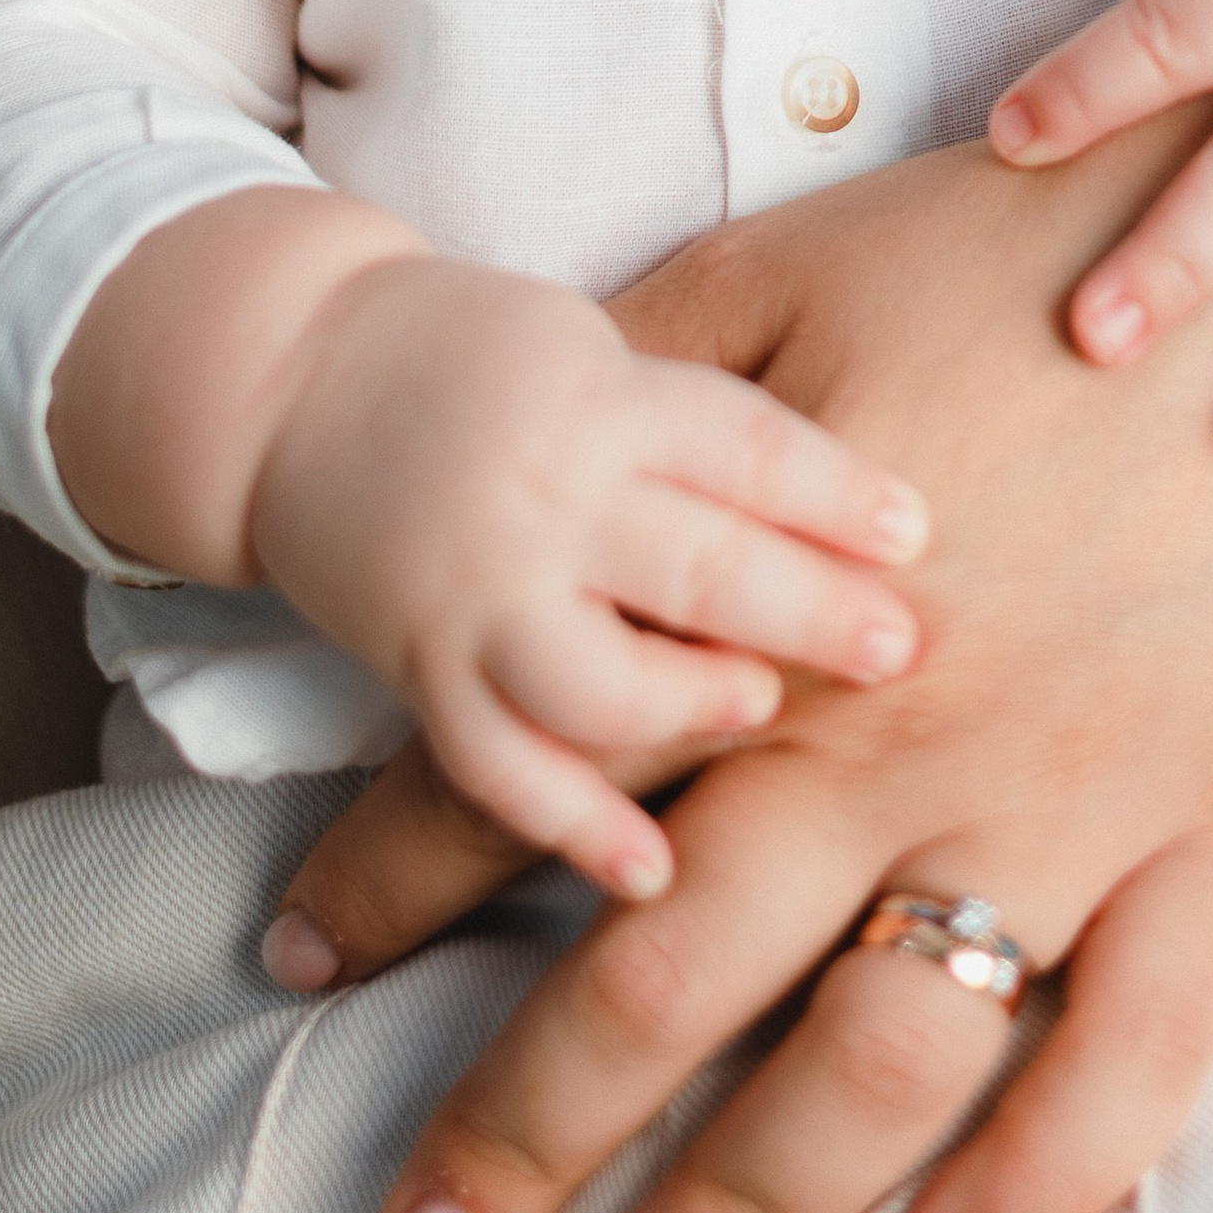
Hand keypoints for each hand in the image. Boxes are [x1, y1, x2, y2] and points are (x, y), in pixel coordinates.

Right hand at [248, 247, 927, 902]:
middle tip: (902, 649)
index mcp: (601, 397)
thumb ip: (702, 416)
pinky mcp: (421, 669)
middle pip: (695, 564)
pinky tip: (648, 871)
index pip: (740, 445)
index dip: (834, 489)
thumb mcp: (600, 340)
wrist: (291, 376)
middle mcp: (544, 496)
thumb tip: (863, 480)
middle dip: (806, 612)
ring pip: (596, 681)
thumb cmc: (486, 353)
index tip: (921, 531)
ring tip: (759, 711)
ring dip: (687, 708)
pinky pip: (496, 767)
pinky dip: (570, 826)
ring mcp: (478, 591)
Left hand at [271, 108, 1212, 1212]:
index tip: (297, 963)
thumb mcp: (785, 269)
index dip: (394, 878)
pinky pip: (1140, 1055)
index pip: (537, 775)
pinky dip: (1047, 1186)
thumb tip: (508, 467)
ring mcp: (1073, 802)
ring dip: (743, 1210)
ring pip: (879, 1060)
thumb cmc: (1022, 239)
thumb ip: (641, 384)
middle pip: (674, 980)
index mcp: (772, 610)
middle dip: (522, 1134)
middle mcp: (901, 738)